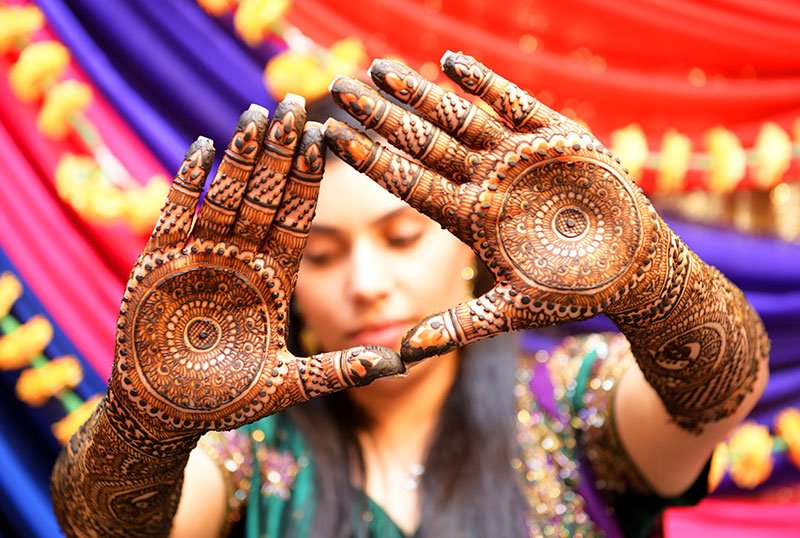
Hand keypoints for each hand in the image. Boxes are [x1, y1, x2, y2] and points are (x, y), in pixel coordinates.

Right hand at [109, 98, 402, 453]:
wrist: (167, 414)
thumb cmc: (229, 400)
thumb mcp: (291, 383)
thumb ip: (340, 370)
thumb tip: (401, 364)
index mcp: (274, 278)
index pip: (295, 218)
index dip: (307, 179)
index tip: (325, 139)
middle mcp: (242, 259)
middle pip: (263, 196)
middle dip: (277, 153)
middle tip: (293, 104)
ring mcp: (202, 257)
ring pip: (224, 196)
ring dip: (238, 157)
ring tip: (255, 116)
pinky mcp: (160, 263)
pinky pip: (176, 216)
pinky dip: (187, 185)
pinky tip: (203, 149)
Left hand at [325, 52, 659, 361]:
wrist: (633, 269)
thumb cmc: (570, 292)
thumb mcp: (509, 311)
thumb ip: (456, 327)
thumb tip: (400, 355)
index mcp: (470, 216)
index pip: (408, 182)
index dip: (370, 160)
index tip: (330, 137)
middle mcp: (485, 181)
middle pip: (422, 143)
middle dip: (381, 116)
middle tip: (338, 87)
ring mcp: (516, 156)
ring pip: (459, 117)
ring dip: (421, 93)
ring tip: (380, 67)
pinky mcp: (555, 136)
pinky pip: (514, 103)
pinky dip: (485, 83)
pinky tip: (450, 63)